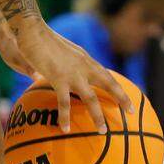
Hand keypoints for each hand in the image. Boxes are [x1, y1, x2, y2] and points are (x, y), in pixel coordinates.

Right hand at [15, 21, 134, 132]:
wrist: (33, 31)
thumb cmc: (44, 40)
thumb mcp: (63, 52)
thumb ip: (68, 64)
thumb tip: (70, 76)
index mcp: (85, 59)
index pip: (106, 75)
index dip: (118, 88)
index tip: (128, 101)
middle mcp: (84, 65)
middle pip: (108, 83)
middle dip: (121, 98)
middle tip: (130, 112)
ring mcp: (72, 73)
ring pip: (91, 98)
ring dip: (97, 115)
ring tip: (102, 131)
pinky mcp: (58, 78)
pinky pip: (64, 102)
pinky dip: (65, 117)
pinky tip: (65, 129)